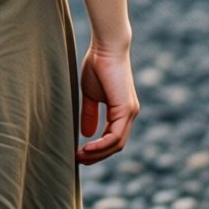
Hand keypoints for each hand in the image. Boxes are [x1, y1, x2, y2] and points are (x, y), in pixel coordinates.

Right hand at [77, 41, 137, 163]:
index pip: (113, 138)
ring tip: (79, 156)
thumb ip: (89, 113)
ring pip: (116, 144)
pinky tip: (87, 147)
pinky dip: (101, 145)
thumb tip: (86, 134)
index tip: (80, 154)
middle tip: (78, 160)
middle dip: (97, 156)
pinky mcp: (126, 109)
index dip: (97, 149)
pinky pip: (115, 136)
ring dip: (97, 154)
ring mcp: (129, 112)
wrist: (106, 47)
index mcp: (122, 111)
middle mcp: (129, 114)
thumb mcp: (90, 94)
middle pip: (116, 146)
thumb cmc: (97, 65)